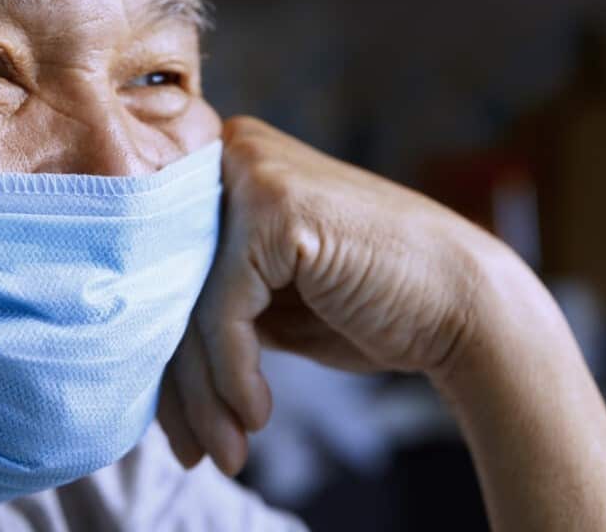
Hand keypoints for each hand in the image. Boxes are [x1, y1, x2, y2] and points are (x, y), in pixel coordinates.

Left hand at [158, 115, 521, 472]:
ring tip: (225, 451)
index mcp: (227, 165)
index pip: (169, 268)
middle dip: (181, 384)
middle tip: (192, 452)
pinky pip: (224, 310)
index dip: (169, 357)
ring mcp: (250, 170)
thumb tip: (141, 351)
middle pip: (172, 285)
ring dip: (206, 395)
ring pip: (192, 304)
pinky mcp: (271, 204)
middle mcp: (231, 152)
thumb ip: (214, 302)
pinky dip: (234, 373)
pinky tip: (258, 414)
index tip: (179, 429)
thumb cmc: (371, 304)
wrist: (464, 304)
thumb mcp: (274, 301)